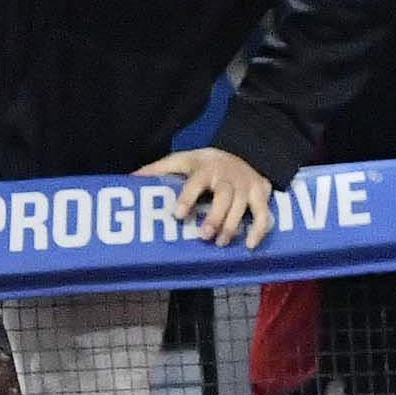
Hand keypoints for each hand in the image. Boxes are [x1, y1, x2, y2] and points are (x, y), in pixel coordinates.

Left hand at [137, 144, 277, 246]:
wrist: (243, 150)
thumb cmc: (205, 163)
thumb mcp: (182, 159)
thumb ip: (159, 170)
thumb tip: (131, 179)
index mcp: (206, 167)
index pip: (196, 182)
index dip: (188, 197)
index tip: (178, 215)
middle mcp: (228, 176)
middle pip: (224, 197)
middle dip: (215, 217)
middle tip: (203, 236)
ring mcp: (246, 185)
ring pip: (243, 207)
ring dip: (232, 226)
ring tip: (220, 244)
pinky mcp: (260, 194)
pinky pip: (264, 214)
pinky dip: (259, 230)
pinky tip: (248, 245)